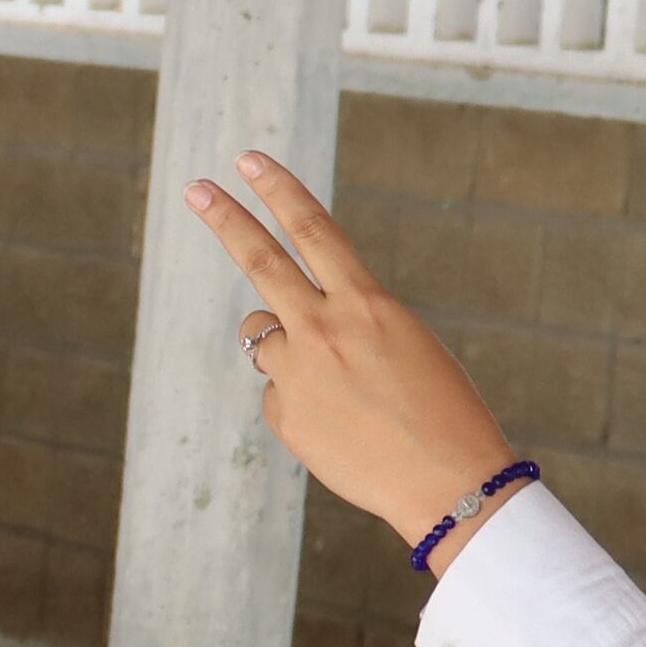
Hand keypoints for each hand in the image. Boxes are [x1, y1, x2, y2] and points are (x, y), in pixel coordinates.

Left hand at [180, 156, 520, 548]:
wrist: (450, 484)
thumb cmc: (441, 411)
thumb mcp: (403, 343)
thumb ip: (344, 323)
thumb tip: (285, 329)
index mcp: (367, 302)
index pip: (313, 228)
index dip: (278, 189)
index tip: (248, 161)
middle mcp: (325, 329)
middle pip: (261, 261)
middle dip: (227, 219)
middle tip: (195, 189)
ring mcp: (300, 374)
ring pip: (264, 339)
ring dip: (287, 348)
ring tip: (340, 385)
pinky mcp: (285, 418)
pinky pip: (279, 396)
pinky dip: (302, 405)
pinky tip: (341, 428)